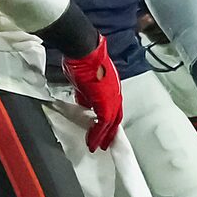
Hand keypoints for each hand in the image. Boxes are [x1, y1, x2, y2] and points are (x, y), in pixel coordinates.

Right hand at [61, 34, 123, 151]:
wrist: (83, 50)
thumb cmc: (81, 60)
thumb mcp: (83, 81)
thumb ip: (86, 94)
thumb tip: (84, 103)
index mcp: (111, 86)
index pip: (112, 108)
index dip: (109, 121)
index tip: (103, 130)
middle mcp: (115, 92)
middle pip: (115, 117)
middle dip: (109, 132)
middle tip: (105, 144)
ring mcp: (112, 97)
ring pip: (111, 122)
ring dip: (103, 135)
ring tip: (97, 146)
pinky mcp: (106, 102)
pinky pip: (103, 122)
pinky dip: (97, 134)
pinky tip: (92, 141)